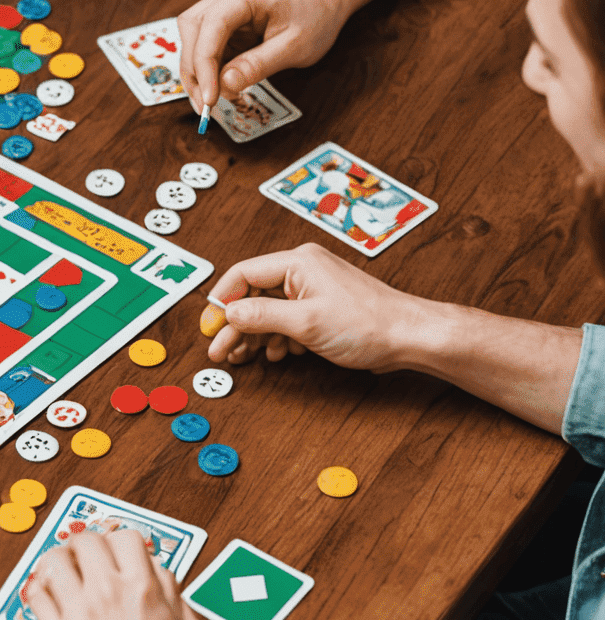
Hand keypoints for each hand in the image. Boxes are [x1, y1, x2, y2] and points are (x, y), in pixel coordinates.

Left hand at [28, 528, 205, 619]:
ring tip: (62, 571)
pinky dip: (38, 588)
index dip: (122, 542)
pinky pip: (36, 596)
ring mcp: (78, 614)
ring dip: (58, 560)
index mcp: (144, 591)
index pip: (126, 537)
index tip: (118, 551)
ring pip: (54, 560)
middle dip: (87, 544)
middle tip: (86, 557)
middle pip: (86, 540)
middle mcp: (107, 594)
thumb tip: (160, 574)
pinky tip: (47, 594)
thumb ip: (176, 598)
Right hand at [177, 0, 352, 109]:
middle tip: (205, 104)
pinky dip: (207, 66)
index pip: (211, 28)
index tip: (209, 97)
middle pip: (191, 30)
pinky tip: (216, 84)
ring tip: (209, 98)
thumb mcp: (295, 46)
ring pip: (192, 36)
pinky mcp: (223, 17)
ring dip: (196, 70)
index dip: (204, 66)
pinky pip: (204, 41)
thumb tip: (224, 85)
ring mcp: (223, 2)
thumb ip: (258, 65)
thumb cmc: (317, 14)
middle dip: (194, 71)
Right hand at [205, 242, 435, 369]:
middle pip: (253, 295)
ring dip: (255, 335)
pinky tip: (278, 354)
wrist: (411, 337)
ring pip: (269, 310)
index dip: (221, 301)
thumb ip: (262, 316)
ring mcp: (313, 288)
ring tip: (243, 357)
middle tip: (219, 349)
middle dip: (235, 325)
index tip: (209, 325)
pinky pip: (288, 318)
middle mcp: (303, 270)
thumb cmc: (369, 324)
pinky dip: (278, 337)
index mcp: (297, 262)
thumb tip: (229, 313)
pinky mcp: (322, 306)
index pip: (242, 274)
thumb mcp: (306, 322)